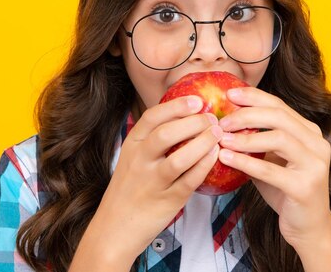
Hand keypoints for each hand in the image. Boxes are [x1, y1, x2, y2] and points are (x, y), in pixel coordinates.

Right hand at [72, 96, 221, 269]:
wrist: (114, 230)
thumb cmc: (130, 190)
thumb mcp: (132, 160)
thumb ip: (151, 140)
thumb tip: (185, 117)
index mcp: (131, 146)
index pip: (152, 117)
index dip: (176, 106)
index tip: (197, 100)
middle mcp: (139, 162)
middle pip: (166, 134)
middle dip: (193, 122)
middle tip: (212, 118)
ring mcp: (151, 183)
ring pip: (179, 158)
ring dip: (202, 143)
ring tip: (217, 135)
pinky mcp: (166, 201)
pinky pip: (188, 181)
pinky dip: (204, 166)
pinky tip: (215, 156)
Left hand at [217, 87, 330, 249]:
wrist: (307, 227)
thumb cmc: (285, 190)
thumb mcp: (271, 159)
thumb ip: (257, 140)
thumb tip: (224, 121)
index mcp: (309, 132)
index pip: (280, 105)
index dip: (254, 97)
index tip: (229, 94)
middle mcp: (317, 144)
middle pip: (279, 117)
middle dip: (247, 114)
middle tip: (222, 120)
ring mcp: (314, 165)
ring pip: (278, 139)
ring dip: (246, 137)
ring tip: (222, 139)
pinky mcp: (305, 187)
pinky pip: (271, 170)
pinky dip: (245, 162)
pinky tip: (226, 158)